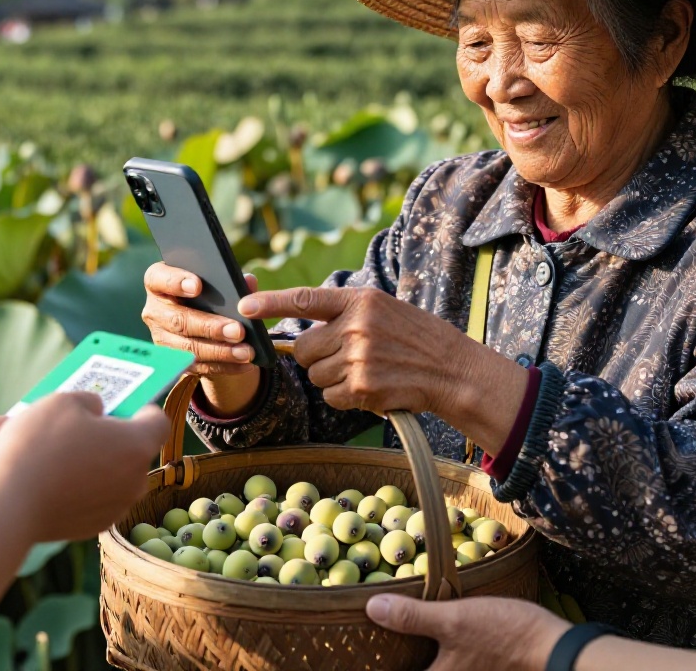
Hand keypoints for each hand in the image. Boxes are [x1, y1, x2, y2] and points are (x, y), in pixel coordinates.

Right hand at [0, 391, 168, 543]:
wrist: (8, 504)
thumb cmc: (39, 445)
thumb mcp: (63, 401)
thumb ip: (89, 401)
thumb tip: (97, 411)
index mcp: (137, 445)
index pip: (158, 422)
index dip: (142, 410)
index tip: (123, 406)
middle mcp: (136, 480)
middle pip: (135, 451)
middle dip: (115, 438)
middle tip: (84, 429)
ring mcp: (116, 508)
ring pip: (116, 478)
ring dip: (100, 466)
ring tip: (64, 455)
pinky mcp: (94, 528)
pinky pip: (97, 500)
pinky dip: (84, 490)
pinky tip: (56, 482)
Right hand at [141, 262, 260, 376]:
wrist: (200, 316)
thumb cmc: (205, 291)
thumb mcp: (215, 281)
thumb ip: (229, 279)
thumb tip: (248, 282)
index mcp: (158, 283)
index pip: (158, 279)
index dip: (176, 282)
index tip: (197, 286)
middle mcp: (155, 311)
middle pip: (178, 320)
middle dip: (210, 327)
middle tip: (238, 330)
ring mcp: (161, 338)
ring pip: (189, 348)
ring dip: (220, 352)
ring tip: (246, 352)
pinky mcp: (174, 361)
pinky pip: (199, 366)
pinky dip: (225, 366)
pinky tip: (245, 364)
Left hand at [237, 286, 522, 447]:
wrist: (452, 370)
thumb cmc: (415, 339)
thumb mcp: (383, 311)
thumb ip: (344, 315)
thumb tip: (298, 336)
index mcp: (360, 300)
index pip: (304, 299)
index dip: (270, 303)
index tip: (244, 306)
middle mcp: (356, 326)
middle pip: (302, 348)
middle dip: (314, 357)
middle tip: (343, 356)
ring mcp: (359, 357)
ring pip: (315, 375)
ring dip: (332, 378)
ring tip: (366, 370)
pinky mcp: (363, 386)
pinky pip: (331, 396)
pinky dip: (346, 396)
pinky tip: (371, 387)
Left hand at [366, 595, 569, 670]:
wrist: (553, 648)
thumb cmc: (504, 635)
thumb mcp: (455, 619)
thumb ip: (412, 617)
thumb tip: (372, 608)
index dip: (376, 665)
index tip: (354, 656)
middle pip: (412, 667)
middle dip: (395, 658)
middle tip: (372, 641)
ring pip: (429, 665)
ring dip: (414, 655)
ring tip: (394, 634)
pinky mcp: (476, 669)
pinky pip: (444, 663)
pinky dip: (432, 654)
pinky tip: (429, 633)